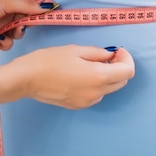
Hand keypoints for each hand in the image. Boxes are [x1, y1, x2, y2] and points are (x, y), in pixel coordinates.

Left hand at [0, 0, 49, 49]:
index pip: (30, 10)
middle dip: (27, 25)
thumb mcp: (6, 1)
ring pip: (18, 36)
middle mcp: (7, 17)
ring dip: (16, 34)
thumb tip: (47, 6)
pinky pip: (8, 45)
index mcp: (11, 4)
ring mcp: (1, 29)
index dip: (39, 14)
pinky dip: (6, 42)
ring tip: (9, 30)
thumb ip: (27, 6)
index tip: (50, 16)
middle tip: (21, 25)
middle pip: (26, 24)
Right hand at [5, 45, 134, 108]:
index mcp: (98, 76)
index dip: (127, 58)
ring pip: (108, 89)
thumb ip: (98, 53)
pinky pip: (95, 94)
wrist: (26, 78)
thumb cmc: (48, 60)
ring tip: (90, 65)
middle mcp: (97, 93)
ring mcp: (88, 102)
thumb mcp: (75, 49)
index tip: (117, 50)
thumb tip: (110, 55)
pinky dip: (95, 85)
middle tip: (106, 56)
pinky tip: (79, 76)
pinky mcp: (78, 106)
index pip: (128, 71)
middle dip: (119, 67)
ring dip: (107, 77)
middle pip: (121, 82)